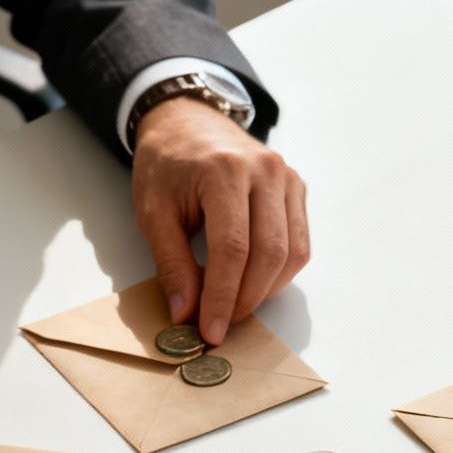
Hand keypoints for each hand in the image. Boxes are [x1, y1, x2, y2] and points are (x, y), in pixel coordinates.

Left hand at [131, 96, 308, 345]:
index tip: (209, 331)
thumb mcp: (154, 212)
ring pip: (291, 253)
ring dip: (264, 291)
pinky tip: (252, 283)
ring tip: (233, 307)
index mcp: (225, 172)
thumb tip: (185, 313)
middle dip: (244, 300)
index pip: (232, 250)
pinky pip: (299, 243)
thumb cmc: (166, 165)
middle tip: (219, 325)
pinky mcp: (296, 188)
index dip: (222, 297)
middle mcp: (265, 172)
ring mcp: (287, 178)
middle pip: (268, 254)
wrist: (188, 121)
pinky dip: (279, 272)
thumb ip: (171, 263)